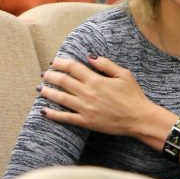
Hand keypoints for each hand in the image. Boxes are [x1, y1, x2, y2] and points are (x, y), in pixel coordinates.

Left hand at [39, 55, 154, 136]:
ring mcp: (85, 108)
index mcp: (96, 80)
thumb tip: (89, 57)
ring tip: (39, 88)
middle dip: (51, 76)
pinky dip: (53, 114)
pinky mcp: (86, 121)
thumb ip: (105, 64)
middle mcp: (87, 93)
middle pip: (63, 81)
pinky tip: (44, 110)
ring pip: (61, 98)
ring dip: (48, 92)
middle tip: (44, 74)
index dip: (61, 63)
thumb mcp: (123, 74)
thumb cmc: (133, 96)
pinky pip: (65, 117)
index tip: (54, 62)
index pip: (73, 68)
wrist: (140, 119)